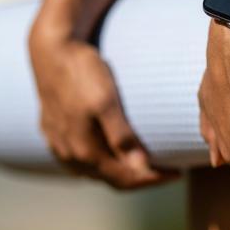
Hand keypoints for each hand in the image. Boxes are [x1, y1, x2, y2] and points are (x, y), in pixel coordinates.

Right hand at [28, 30, 179, 189]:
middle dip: (141, 177)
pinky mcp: (53, 133)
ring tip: (146, 163)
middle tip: (168, 169)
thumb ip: (121, 136)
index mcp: (85, 150)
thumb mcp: (105, 101)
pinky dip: (102, 163)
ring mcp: (59, 145)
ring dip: (121, 172)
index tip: (178, 172)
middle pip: (112, 179)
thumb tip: (141, 167)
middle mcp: (70, 155)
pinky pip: (80, 161)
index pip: (126, 178)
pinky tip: (112, 154)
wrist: (50, 50)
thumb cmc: (82, 72)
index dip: (154, 179)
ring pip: (95, 172)